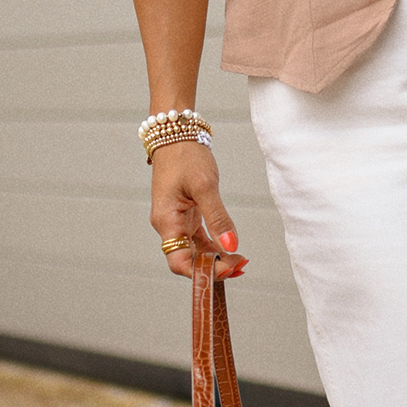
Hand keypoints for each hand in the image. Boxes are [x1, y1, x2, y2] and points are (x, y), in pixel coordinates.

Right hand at [151, 141, 246, 277]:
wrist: (175, 134)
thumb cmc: (185, 156)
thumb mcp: (205, 186)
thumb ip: (218, 218)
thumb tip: (231, 245)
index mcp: (166, 221)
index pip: (179, 262)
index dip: (202, 271)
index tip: (228, 268)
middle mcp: (169, 225)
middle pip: (188, 260)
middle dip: (213, 268)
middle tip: (240, 266)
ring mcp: (177, 221)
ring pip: (195, 251)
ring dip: (216, 259)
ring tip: (240, 261)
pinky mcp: (185, 215)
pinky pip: (199, 239)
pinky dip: (214, 246)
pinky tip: (231, 249)